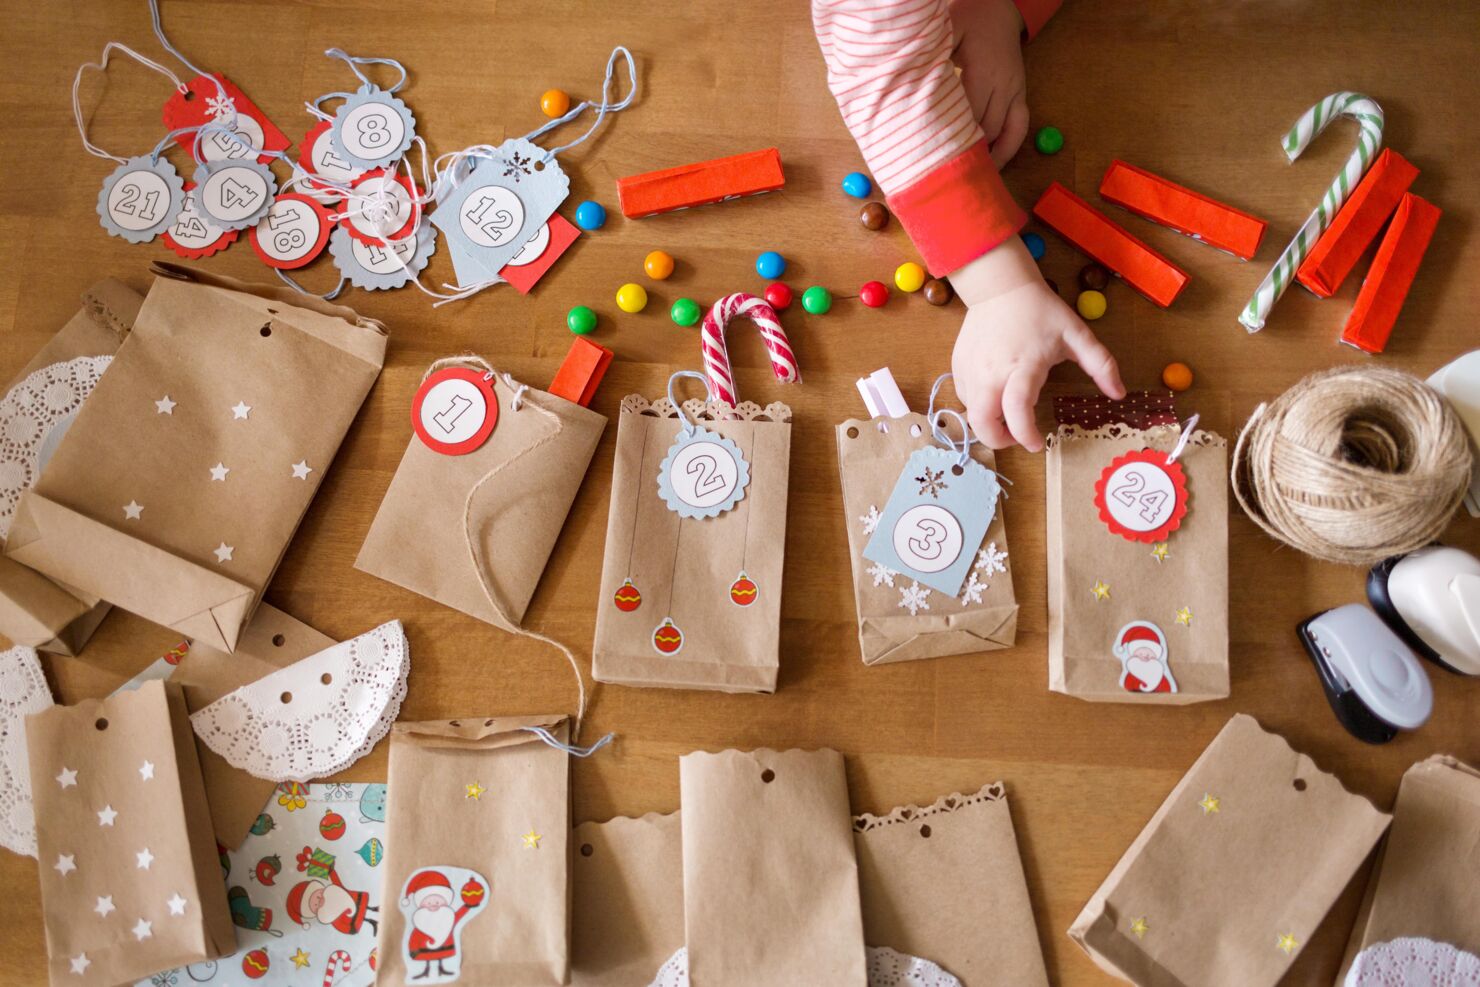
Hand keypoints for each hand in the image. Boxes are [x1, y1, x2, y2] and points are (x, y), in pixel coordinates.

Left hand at [948, 0, 1030, 166]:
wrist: (997, 7)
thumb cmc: (967, 17)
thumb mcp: (947, 31)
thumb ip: (933, 59)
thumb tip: (912, 90)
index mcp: (983, 69)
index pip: (968, 115)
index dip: (953, 140)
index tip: (935, 161)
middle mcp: (1002, 83)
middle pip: (987, 129)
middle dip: (969, 154)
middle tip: (947, 179)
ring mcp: (1015, 90)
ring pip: (1005, 133)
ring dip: (991, 157)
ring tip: (972, 180)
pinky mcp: (1021, 94)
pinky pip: (1020, 127)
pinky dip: (1009, 148)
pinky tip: (994, 166)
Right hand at [950, 240, 1124, 451]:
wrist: (1000, 286)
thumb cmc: (1040, 310)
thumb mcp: (1076, 334)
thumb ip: (1102, 365)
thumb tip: (1119, 393)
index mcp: (1023, 366)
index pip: (1017, 410)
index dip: (1025, 434)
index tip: (1036, 444)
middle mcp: (991, 372)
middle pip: (982, 422)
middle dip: (998, 440)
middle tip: (1016, 437)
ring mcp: (971, 370)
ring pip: (972, 413)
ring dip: (989, 422)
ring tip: (1008, 415)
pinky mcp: (958, 365)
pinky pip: (964, 396)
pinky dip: (978, 404)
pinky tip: (994, 394)